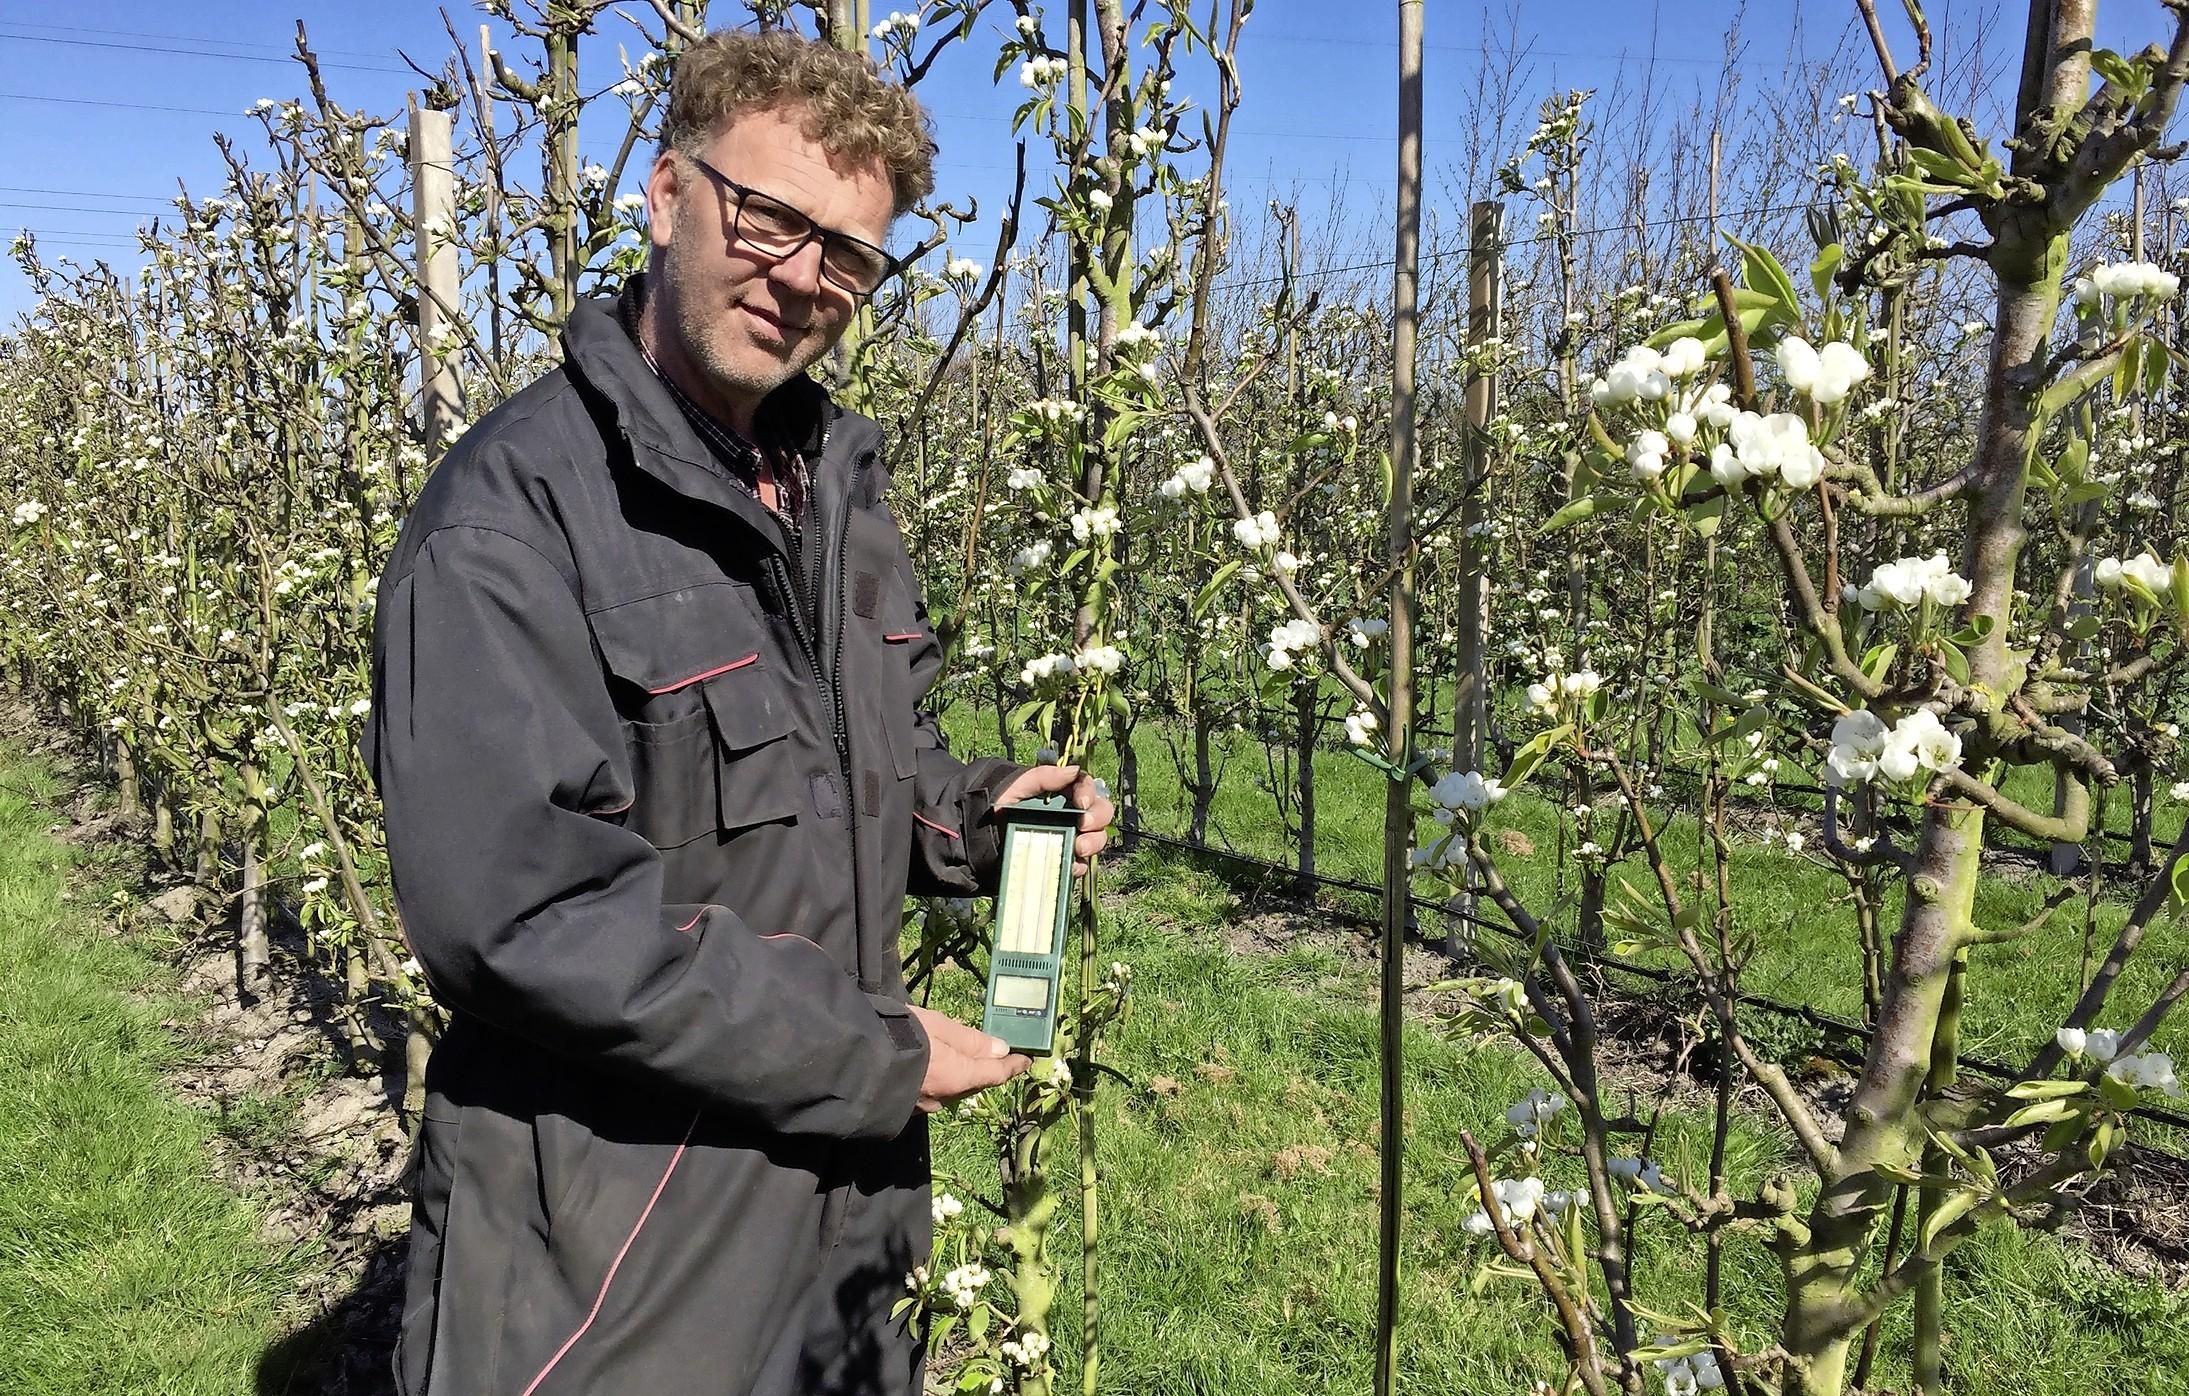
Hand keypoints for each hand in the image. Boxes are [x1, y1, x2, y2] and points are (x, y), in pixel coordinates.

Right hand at [909, 1003, 1028, 1112]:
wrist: (854, 1059)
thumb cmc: (898, 1035)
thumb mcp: (939, 1026)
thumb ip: (970, 1040)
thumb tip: (1000, 1049)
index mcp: (958, 1077)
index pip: (996, 1074)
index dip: (1013, 1066)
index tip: (1026, 1060)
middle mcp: (944, 1097)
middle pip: (975, 1082)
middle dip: (986, 1069)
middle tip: (995, 1053)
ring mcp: (923, 1105)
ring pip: (953, 1088)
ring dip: (961, 1074)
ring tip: (959, 1055)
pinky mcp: (906, 1106)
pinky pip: (933, 1090)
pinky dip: (940, 1078)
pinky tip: (932, 1066)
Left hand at [994, 763, 1115, 872]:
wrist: (979, 832)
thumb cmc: (1001, 802)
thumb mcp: (1020, 784)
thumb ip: (1045, 776)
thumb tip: (1074, 770)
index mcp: (1064, 794)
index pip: (1088, 789)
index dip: (1090, 793)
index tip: (1081, 803)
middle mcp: (1072, 815)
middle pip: (1100, 814)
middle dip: (1098, 819)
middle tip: (1084, 825)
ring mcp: (1069, 838)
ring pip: (1096, 839)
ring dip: (1093, 843)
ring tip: (1079, 847)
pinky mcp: (1062, 859)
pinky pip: (1080, 864)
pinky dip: (1078, 865)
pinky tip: (1070, 864)